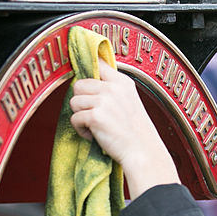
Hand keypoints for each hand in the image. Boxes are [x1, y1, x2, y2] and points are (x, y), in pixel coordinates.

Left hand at [69, 60, 178, 194]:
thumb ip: (112, 88)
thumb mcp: (129, 101)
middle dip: (81, 101)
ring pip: (74, 102)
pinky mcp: (96, 116)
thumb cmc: (135, 132)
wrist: (143, 152)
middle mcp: (113, 87)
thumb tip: (87, 82)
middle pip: (78, 84)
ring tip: (96, 126)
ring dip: (80, 116)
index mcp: (122, 81)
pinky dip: (82, 130)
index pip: (97, 62)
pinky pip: (75, 119)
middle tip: (94, 115)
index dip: (86, 71)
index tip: (84, 80)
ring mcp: (104, 101)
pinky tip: (95, 135)